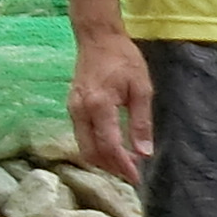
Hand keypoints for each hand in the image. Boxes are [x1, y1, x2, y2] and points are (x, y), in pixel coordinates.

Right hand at [72, 28, 154, 181]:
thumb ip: (142, 122)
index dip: (122, 165)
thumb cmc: (123, 59)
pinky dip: (96, 147)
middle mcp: (80, 110)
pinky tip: (112, 147)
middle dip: (111, 167)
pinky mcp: (72, 107)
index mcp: (99, 105)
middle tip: (132, 173)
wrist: (98, 38)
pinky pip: (81, 136)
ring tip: (125, 163)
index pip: (109, 145)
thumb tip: (144, 152)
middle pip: (91, 152)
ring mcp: (73, 109)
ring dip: (103, 159)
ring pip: (83, 146)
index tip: (136, 178)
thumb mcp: (141, 89)